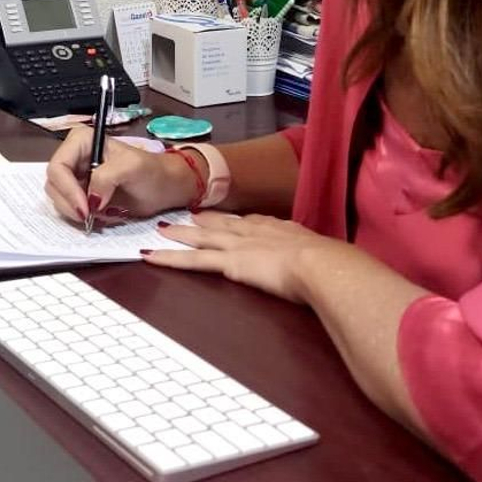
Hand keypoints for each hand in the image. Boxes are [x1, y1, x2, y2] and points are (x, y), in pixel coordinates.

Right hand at [44, 128, 193, 224]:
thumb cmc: (152, 171)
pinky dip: (82, 217)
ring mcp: (76, 178)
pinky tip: (101, 216)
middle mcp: (74, 158)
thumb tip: (90, 200)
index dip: (66, 189)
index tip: (85, 208)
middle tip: (90, 217)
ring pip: (58, 199)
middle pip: (53, 185)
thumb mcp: (131, 167)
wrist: (164, 188)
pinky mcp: (81, 195)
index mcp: (81, 141)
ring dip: (76, 212)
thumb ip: (106, 177)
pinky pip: (69, 209)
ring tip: (101, 214)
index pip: (57, 167)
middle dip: (70, 204)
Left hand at [145, 211, 327, 303]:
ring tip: (162, 230)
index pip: (252, 221)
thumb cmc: (330, 264)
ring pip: (201, 238)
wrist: (322, 265)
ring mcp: (238, 245)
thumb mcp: (325, 256)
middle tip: (186, 216)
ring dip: (180, 234)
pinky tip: (152, 256)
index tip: (227, 217)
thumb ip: (319, 258)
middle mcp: (255, 231)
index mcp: (279, 228)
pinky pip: (192, 260)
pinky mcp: (229, 263)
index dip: (236, 220)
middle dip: (203, 220)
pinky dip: (169, 258)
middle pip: (222, 224)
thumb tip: (329, 265)